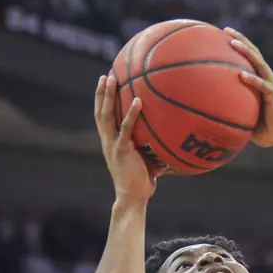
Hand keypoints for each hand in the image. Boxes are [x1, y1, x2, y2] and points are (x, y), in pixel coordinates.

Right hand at [95, 75, 157, 201]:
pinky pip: (126, 128)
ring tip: (112, 79)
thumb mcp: (145, 159)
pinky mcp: (122, 150)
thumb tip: (171, 135)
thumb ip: (151, 145)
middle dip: (101, 93)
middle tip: (105, 75)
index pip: (103, 118)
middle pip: (100, 112)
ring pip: (106, 116)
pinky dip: (131, 113)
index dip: (101, 102)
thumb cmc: (142, 181)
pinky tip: (138, 100)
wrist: (133, 198)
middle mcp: (108, 141)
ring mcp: (113, 145)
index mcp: (110, 143)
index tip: (104, 85)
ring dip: (108, 96)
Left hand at [225, 30, 272, 150]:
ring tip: (232, 43)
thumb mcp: (248, 118)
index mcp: (264, 81)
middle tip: (226, 30)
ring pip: (258, 63)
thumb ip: (236, 111)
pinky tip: (241, 74)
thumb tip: (215, 114)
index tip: (225, 36)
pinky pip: (261, 85)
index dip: (241, 46)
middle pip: (254, 53)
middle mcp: (269, 79)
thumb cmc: (268, 131)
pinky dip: (252, 79)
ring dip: (245, 51)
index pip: (252, 58)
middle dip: (241, 40)